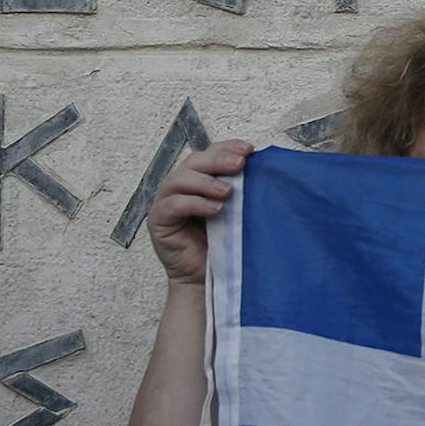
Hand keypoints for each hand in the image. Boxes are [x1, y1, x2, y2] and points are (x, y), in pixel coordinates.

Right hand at [146, 141, 250, 285]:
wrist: (208, 277)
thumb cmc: (224, 243)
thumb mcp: (238, 211)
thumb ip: (243, 191)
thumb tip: (267, 171)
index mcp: (199, 179)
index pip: (209, 154)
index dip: (226, 148)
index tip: (248, 149)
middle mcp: (180, 186)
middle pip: (194, 162)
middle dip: (218, 160)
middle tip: (239, 164)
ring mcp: (166, 202)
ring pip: (180, 179)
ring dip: (205, 181)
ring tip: (228, 191)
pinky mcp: (158, 220)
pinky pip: (173, 205)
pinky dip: (195, 203)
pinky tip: (215, 209)